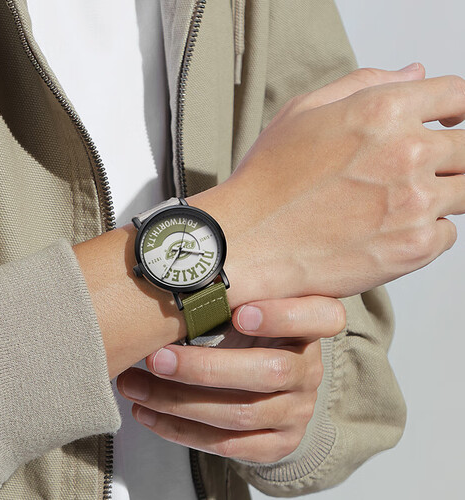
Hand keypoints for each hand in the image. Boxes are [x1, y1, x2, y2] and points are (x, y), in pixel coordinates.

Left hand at [116, 295, 344, 462]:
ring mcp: (298, 410)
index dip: (284, 316)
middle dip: (204, 368)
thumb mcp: (242, 310)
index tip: (239, 313)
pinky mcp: (279, 443)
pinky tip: (147, 413)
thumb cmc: (242, 334)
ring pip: (241, 413)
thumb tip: (168, 283)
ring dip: (179, 401)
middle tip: (157, 358)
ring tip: (135, 386)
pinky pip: (229, 445)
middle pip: (269, 371)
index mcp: (308, 326)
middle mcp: (310, 369)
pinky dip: (180, 429)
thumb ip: (225, 298)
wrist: (262, 387)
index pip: (324, 317)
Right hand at [189, 64, 464, 305]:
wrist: (248, 240)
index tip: (451, 121)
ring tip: (402, 202)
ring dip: (443, 194)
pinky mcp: (412, 248)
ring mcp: (414, 204)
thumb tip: (415, 73)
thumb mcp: (303, 112)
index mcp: (382, 110)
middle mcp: (406, 153)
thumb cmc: (268, 180)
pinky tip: (389, 230)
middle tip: (422, 169)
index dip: (457, 108)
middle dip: (451, 154)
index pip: (457, 96)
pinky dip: (427, 231)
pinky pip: (447, 233)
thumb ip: (366, 83)